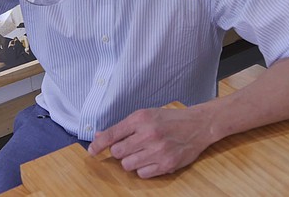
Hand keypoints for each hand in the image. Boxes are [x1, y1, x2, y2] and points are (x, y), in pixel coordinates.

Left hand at [87, 106, 214, 178]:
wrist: (197, 125)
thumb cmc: (169, 119)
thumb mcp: (145, 115)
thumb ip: (123, 127)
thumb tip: (100, 136)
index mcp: (141, 119)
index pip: (112, 135)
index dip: (98, 145)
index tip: (91, 151)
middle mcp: (148, 134)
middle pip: (118, 152)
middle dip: (119, 152)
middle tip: (129, 147)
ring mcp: (158, 150)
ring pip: (128, 165)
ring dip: (130, 161)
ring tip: (141, 153)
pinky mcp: (166, 164)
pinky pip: (142, 173)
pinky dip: (143, 169)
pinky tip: (151, 159)